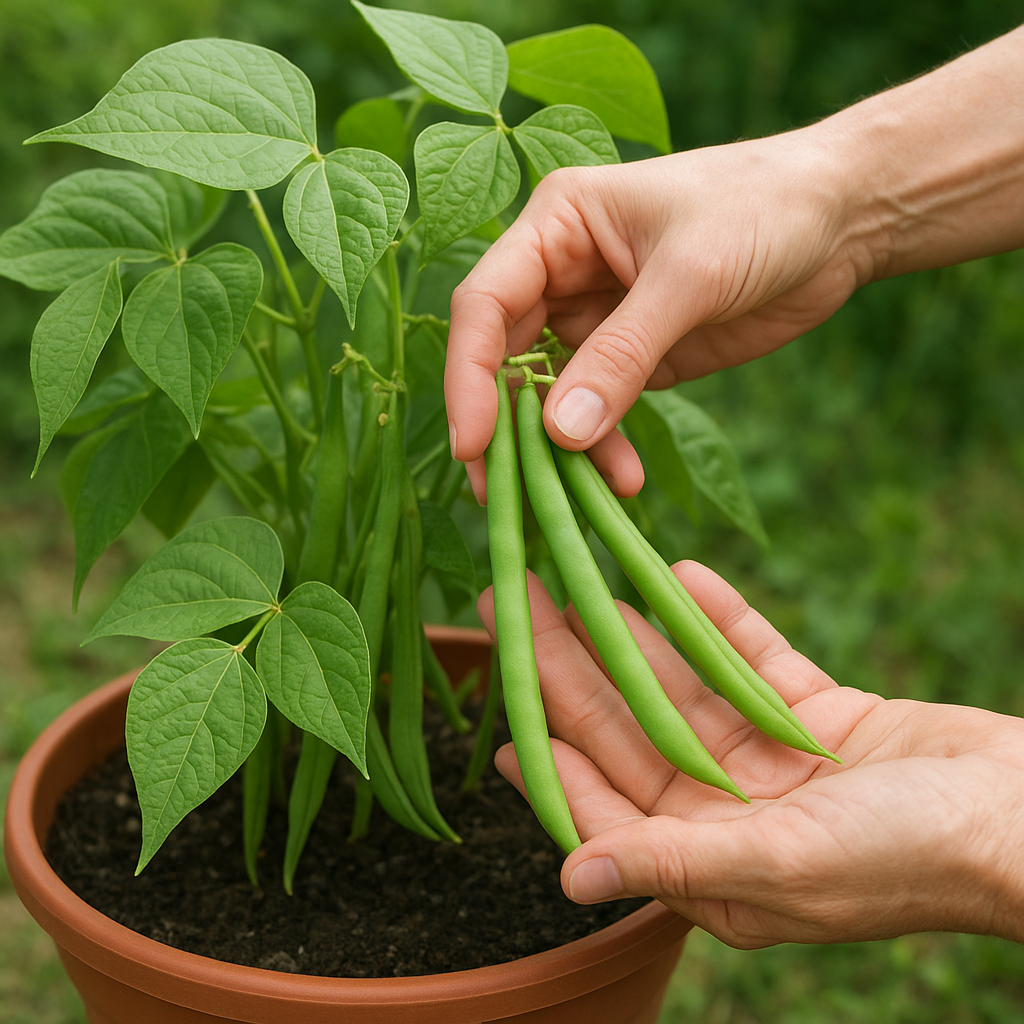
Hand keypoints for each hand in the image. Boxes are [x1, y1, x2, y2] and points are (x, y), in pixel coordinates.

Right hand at [447, 127, 872, 497]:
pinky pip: (598, 413)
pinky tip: (622, 479)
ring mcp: (596, 321)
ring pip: (548, 395)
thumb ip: (622, 353)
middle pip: (503, 358)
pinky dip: (602, 450)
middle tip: (499, 492)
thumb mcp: (690, 275)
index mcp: (556, 226)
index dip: (468, 376)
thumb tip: (559, 433)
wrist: (840, 220)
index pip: (484, 305)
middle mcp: (561, 274)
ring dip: (555, 448)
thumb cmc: (763, 208)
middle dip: (502, 426)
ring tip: (570, 498)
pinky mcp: (633, 359)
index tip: (472, 443)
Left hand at [477, 562, 1023, 947]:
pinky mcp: (814, 713)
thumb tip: (570, 879)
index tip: (495, 702)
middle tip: (516, 604)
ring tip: (577, 573)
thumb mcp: (782, 862)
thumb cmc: (909, 856)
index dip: (548, 751)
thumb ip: (671, 862)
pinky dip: (718, 618)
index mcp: (710, 862)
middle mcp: (729, 811)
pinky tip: (676, 573)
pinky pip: (749, 657)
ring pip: (678, 683)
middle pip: (630, 725)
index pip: (605, 801)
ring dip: (631, 628)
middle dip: (571, 664)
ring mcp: (772, 759)